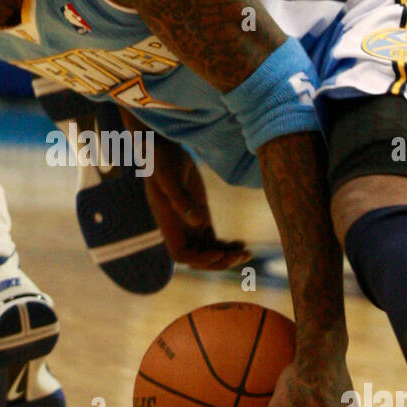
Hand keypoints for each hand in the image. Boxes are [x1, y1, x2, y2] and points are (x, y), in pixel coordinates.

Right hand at [144, 135, 249, 269]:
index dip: (200, 259)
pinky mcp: (199, 214)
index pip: (181, 255)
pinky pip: (212, 239)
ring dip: (226, 256)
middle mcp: (178, 228)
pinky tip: (241, 243)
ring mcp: (190, 222)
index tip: (219, 251)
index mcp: (168, 223)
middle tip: (242, 254)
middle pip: (198, 258)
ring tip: (247, 252)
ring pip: (207, 250)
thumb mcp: (168, 177)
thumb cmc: (160, 158)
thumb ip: (181, 200)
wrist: (161, 145)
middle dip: (219, 261)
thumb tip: (200, 224)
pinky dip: (226, 246)